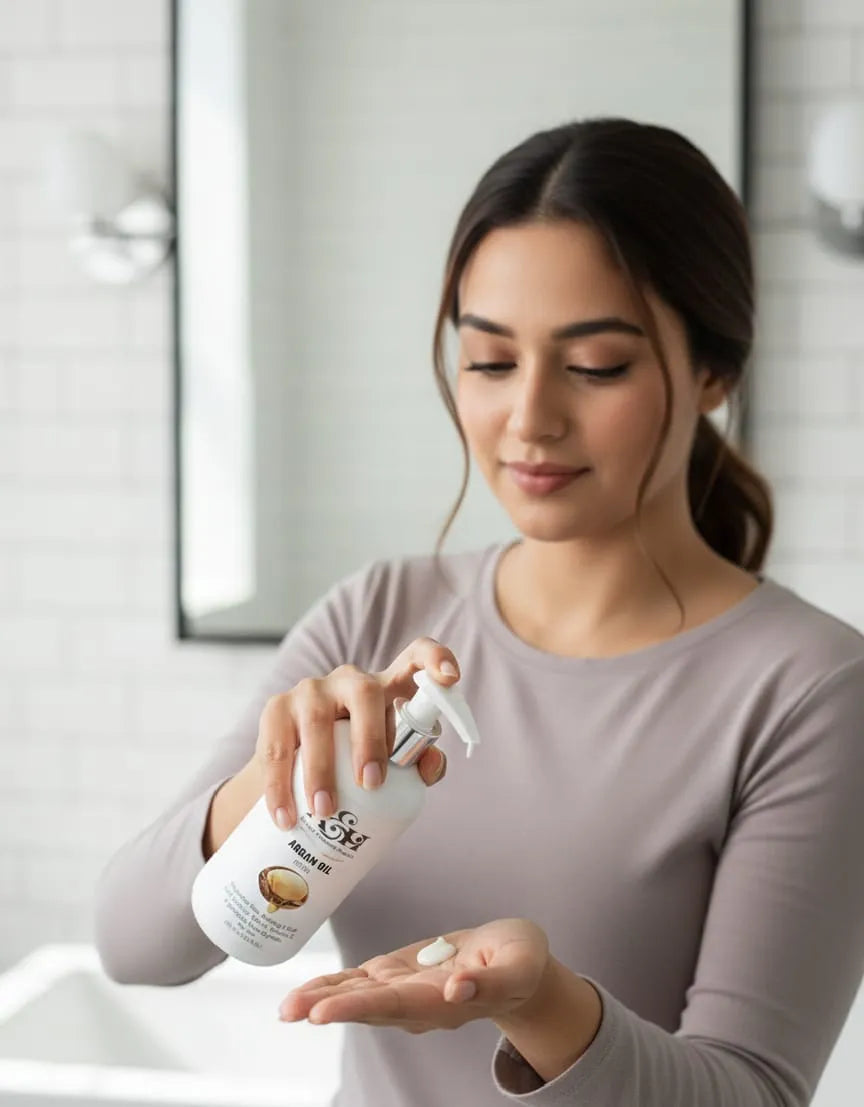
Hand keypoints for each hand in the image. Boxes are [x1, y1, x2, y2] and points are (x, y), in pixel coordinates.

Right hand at [252, 638, 460, 828]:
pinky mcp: (276, 710)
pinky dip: (279, 786)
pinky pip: (276, 746)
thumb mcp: (393, 760)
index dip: (436, 659)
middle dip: (369, 738)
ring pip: (315, 719)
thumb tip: (429, 765)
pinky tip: (285, 817)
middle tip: (370, 785)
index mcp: (388, 687)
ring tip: (324, 811)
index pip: (416, 657)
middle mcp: (349, 681)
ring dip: (320, 768)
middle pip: (365, 693)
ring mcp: (310, 691)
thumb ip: (419, 762)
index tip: (450, 677)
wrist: (300, 767)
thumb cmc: (359, 760)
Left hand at [278, 918, 549, 1033]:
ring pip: (356, 994)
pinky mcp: (397, 974)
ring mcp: (403, 990)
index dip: (357, 1006)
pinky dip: (332, 983)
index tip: (323, 1012)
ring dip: (320, 998)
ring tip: (286, 1006)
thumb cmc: (521, 962)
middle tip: (290, 1010)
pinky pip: (360, 980)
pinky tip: (305, 991)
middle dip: (328, 1005)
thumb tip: (456, 989)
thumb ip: (488, 981)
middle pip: (367, 1005)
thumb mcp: (518, 966)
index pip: (394, 1005)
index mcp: (443, 1002)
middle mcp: (417, 1003)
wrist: (515, 962)